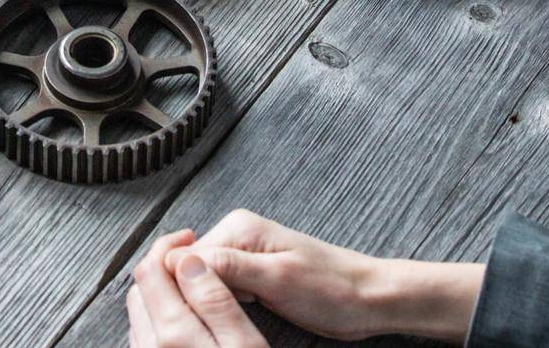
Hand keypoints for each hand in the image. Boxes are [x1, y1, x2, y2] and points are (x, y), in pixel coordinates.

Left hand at [128, 229, 267, 347]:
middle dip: (162, 263)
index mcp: (173, 332)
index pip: (151, 270)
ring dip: (158, 288)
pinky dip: (156, 314)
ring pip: (139, 310)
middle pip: (140, 287)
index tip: (191, 238)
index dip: (169, 245)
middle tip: (191, 256)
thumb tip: (188, 260)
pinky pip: (143, 333)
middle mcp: (150, 345)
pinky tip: (182, 314)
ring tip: (189, 283)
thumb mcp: (245, 342)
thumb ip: (215, 301)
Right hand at [159, 210, 484, 343]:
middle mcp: (237, 235)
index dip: (184, 290)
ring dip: (210, 303)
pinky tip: (234, 321)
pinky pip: (220, 289)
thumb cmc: (332, 289)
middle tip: (220, 320)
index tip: (200, 315)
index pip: (182, 257)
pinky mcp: (253, 275)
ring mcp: (244, 255)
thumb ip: (229, 267)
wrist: (368, 297)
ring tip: (230, 321)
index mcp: (238, 228)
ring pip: (202, 282)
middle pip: (189, 269)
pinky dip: (222, 307)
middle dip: (196, 297)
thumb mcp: (277, 279)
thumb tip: (181, 259)